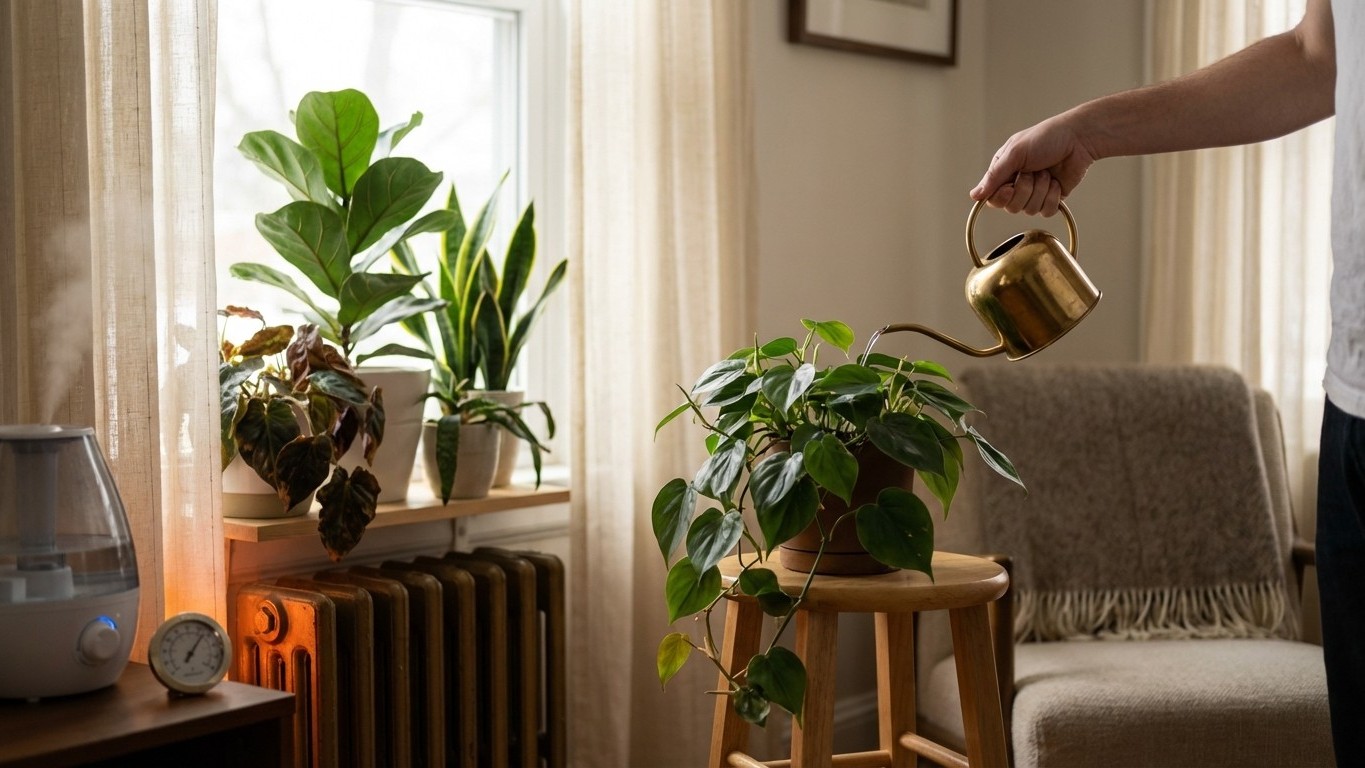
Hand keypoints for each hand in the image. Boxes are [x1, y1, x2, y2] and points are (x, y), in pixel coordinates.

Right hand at [969, 113, 1097, 215]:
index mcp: (1004, 172)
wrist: (1078, 139)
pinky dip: (1053, 196)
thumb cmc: (1047, 138)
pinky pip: (1046, 211)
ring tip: (1047, 172)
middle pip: (1011, 207)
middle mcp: (1017, 184)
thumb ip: (994, 176)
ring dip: (1041, 190)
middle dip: (1025, 189)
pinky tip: (1057, 182)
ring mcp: (1034, 192)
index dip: (1001, 197)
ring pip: (1030, 210)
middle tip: (1034, 171)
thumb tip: (974, 196)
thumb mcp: (1015, 152)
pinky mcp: (1051, 199)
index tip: (1009, 187)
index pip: (993, 198)